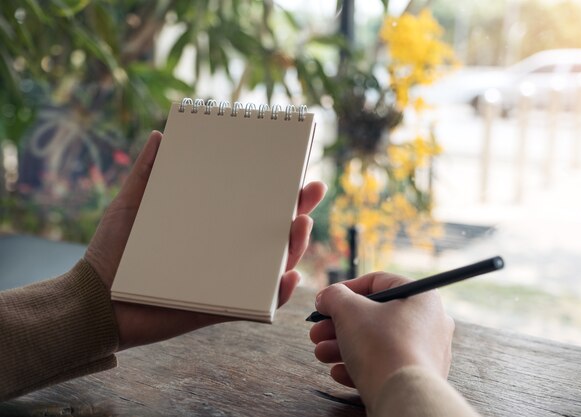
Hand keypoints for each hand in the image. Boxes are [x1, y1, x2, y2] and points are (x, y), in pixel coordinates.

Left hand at [85, 131, 325, 350]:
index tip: (295, 163)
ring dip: (294, 246)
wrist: (94, 302)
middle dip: (297, 209)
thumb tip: (161, 135)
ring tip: (300, 225)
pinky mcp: (222, 308)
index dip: (275, 186)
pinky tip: (288, 276)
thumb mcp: (130, 206)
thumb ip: (145, 173)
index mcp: (209, 224)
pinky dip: (278, 294)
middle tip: (311, 190)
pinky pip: (258, 304)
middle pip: (270, 230)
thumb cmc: (113, 253)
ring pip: (272, 264)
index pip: (250, 202)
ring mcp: (226, 280)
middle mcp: (224, 250)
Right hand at [309, 272, 454, 409]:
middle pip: (375, 316)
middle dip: (339, 324)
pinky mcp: (417, 378)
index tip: (326, 300)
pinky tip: (338, 372)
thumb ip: (334, 297)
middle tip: (318, 331)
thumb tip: (326, 297)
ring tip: (321, 353)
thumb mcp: (349, 311)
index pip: (379, 283)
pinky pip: (385, 366)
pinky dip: (360, 366)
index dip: (346, 289)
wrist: (403, 397)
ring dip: (343, 347)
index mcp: (421, 297)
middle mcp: (429, 323)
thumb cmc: (382, 347)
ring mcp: (426, 353)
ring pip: (377, 343)